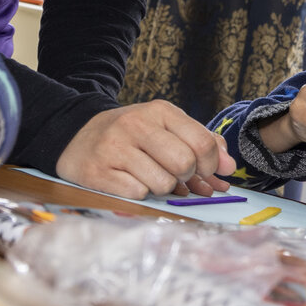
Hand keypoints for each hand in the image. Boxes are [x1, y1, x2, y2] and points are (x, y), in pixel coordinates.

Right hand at [56, 100, 236, 198]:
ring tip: (151, 177)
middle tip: (177, 176)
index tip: (206, 172)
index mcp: (159, 111)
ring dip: (163, 188)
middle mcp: (136, 125)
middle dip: (187, 178)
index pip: (202, 144)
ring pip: (163, 184)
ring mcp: (114, 148)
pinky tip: (131, 182)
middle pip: (184, 164)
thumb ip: (202, 142)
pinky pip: (138, 194)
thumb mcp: (165, 127)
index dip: (210, 165)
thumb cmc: (131, 136)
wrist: (76, 136)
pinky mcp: (97, 172)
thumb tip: (229, 168)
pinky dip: (141, 194)